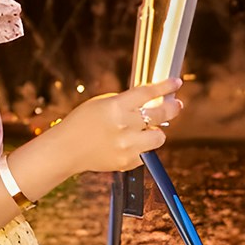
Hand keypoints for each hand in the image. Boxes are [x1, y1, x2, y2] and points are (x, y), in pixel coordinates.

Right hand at [53, 79, 182, 172]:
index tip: (176, 83)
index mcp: (116, 107)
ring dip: (156, 131)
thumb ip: (125, 101)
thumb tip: (149, 100)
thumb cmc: (82, 123)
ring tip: (148, 129)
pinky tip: (131, 143)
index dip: (165, 86)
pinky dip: (142, 147)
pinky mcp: (127, 162)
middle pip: (160, 114)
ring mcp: (127, 146)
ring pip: (159, 137)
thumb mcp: (102, 103)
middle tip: (176, 104)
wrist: (67, 149)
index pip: (148, 93)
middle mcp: (124, 126)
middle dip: (172, 108)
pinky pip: (146, 153)